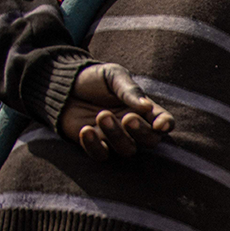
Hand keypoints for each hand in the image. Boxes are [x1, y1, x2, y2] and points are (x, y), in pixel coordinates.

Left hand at [58, 63, 174, 160]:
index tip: (160, 124)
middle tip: (127, 118)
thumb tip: (146, 106)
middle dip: (142, 132)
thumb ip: (129, 90)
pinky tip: (85, 130)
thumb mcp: (113, 75)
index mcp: (143, 109)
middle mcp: (133, 127)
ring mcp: (115, 138)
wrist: (63, 85)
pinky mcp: (96, 145)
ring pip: (127, 150)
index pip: (163, 121)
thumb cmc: (93, 78)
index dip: (166, 125)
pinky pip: (102, 155)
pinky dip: (94, 146)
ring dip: (116, 136)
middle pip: (150, 141)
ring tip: (101, 116)